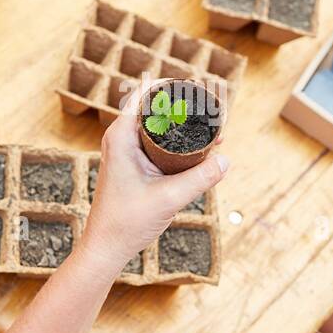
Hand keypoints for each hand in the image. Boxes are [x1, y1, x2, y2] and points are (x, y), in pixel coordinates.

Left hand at [80, 96, 229, 273]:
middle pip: (155, 107)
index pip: (145, 93)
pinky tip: (201, 147)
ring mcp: (127, 150)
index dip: (171, 86)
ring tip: (213, 127)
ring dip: (184, 124)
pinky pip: (158, 143)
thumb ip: (199, 178)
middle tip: (213, 107)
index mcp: (121, 135)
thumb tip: (226, 160)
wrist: (107, 246)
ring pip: (158, 126)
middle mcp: (121, 137)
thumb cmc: (127, 222)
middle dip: (184, 105)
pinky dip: (179, 141)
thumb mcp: (169, 198)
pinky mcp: (135, 164)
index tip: (196, 87)